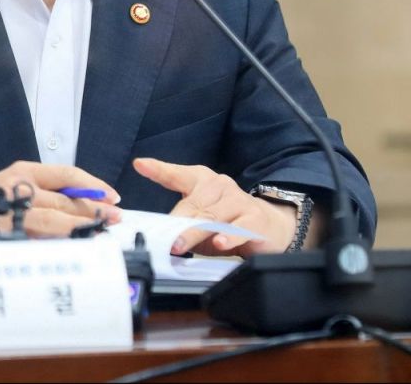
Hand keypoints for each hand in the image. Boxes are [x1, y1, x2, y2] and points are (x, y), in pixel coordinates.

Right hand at [0, 161, 120, 244]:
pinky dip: (56, 249)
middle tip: (116, 220)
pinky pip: (36, 243)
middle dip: (95, 211)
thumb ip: (30, 199)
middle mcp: (18, 188)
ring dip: (83, 229)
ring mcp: (11, 213)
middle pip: (67, 199)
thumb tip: (68, 213)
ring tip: (103, 237)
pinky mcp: (3, 235)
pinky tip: (71, 256)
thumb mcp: (0, 192)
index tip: (112, 196)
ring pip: (56, 220)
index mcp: (19, 173)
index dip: (93, 185)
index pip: (66, 174)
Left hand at [133, 158, 297, 256]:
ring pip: (211, 217)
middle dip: (176, 223)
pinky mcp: (254, 219)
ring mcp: (238, 201)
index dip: (158, 169)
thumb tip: (161, 238)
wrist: (271, 226)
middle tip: (164, 238)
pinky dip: (227, 236)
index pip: (176, 174)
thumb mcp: (201, 221)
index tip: (140, 164)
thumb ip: (182, 225)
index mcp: (201, 181)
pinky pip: (238, 228)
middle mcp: (219, 186)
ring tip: (179, 245)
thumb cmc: (227, 222)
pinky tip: (220, 242)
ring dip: (194, 232)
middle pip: (192, 204)